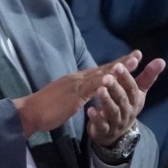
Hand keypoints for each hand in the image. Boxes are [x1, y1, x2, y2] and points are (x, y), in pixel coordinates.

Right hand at [13, 51, 147, 136]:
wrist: (30, 112)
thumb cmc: (46, 108)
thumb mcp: (66, 97)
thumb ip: (77, 93)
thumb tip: (87, 91)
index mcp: (76, 80)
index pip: (100, 70)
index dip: (116, 64)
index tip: (131, 59)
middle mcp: (77, 78)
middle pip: (104, 68)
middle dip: (122, 62)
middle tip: (138, 55)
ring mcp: (75, 85)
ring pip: (101, 75)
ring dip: (118, 68)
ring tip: (133, 63)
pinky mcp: (73, 95)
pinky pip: (91, 88)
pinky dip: (103, 83)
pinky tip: (115, 80)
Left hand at [85, 56, 164, 150]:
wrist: (116, 134)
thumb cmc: (127, 106)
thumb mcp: (138, 92)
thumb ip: (147, 76)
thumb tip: (162, 60)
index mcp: (135, 100)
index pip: (132, 88)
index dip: (125, 77)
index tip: (118, 65)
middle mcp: (127, 111)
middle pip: (122, 99)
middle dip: (115, 87)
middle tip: (107, 77)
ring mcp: (116, 122)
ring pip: (113, 112)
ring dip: (106, 101)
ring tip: (99, 90)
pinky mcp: (104, 131)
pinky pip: (102, 125)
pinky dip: (96, 118)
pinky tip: (90, 109)